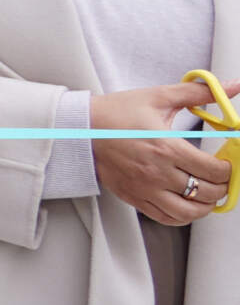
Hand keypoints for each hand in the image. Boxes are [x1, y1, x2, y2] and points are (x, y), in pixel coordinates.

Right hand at [93, 82, 229, 226]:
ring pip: (190, 212)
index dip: (228, 169)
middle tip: (221, 177)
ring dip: (206, 206)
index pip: (213, 170)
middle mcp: (157, 172)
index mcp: (165, 147)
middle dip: (222, 187)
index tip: (226, 162)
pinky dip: (184, 216)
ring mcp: (145, 189)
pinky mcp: (135, 198)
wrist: (79, 129)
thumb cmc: (115, 113)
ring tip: (208, 194)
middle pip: (207, 193)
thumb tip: (232, 86)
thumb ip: (198, 92)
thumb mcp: (157, 97)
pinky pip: (168, 218)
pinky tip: (187, 203)